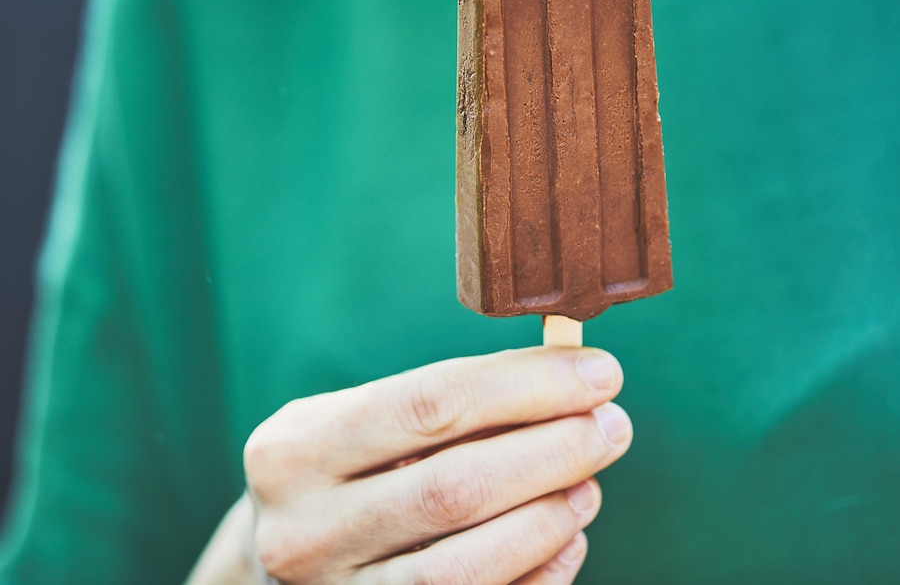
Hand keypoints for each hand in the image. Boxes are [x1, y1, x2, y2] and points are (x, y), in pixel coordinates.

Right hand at [242, 346, 630, 583]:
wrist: (288, 551)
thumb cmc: (347, 468)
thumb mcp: (367, 419)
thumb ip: (451, 400)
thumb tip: (566, 375)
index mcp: (294, 448)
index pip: (430, 403)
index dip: (525, 386)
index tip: (597, 372)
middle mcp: (302, 530)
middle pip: (455, 486)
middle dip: (552, 450)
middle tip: (612, 423)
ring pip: (465, 566)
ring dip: (548, 517)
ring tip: (591, 480)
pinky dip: (534, 575)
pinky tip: (568, 539)